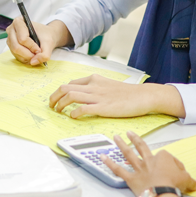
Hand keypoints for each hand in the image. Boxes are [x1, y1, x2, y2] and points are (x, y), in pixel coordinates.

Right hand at [6, 18, 68, 65]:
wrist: (45, 35)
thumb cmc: (45, 35)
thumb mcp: (49, 43)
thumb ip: (44, 53)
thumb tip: (33, 62)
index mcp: (19, 22)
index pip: (22, 38)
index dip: (31, 47)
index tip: (39, 50)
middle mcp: (11, 30)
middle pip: (16, 46)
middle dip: (28, 54)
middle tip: (37, 55)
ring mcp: (9, 39)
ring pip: (15, 52)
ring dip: (27, 57)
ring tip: (35, 55)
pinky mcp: (10, 47)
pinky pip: (15, 56)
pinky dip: (25, 59)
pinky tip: (31, 56)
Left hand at [50, 77, 184, 118]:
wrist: (143, 96)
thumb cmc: (128, 93)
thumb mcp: (108, 85)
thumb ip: (96, 88)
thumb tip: (84, 95)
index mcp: (94, 79)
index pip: (71, 83)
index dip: (60, 92)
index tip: (56, 99)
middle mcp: (93, 86)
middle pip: (65, 88)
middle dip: (54, 97)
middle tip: (51, 106)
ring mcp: (98, 96)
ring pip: (70, 96)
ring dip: (60, 105)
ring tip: (58, 112)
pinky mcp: (103, 107)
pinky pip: (83, 108)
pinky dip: (74, 113)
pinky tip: (73, 117)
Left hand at [101, 131, 195, 196]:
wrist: (162, 193)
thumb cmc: (174, 184)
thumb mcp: (187, 180)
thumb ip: (191, 181)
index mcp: (164, 157)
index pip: (167, 157)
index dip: (173, 165)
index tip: (178, 172)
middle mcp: (149, 160)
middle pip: (142, 147)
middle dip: (135, 139)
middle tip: (128, 132)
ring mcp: (139, 168)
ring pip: (129, 154)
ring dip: (121, 145)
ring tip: (115, 137)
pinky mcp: (131, 178)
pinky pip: (119, 170)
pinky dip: (109, 164)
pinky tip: (101, 157)